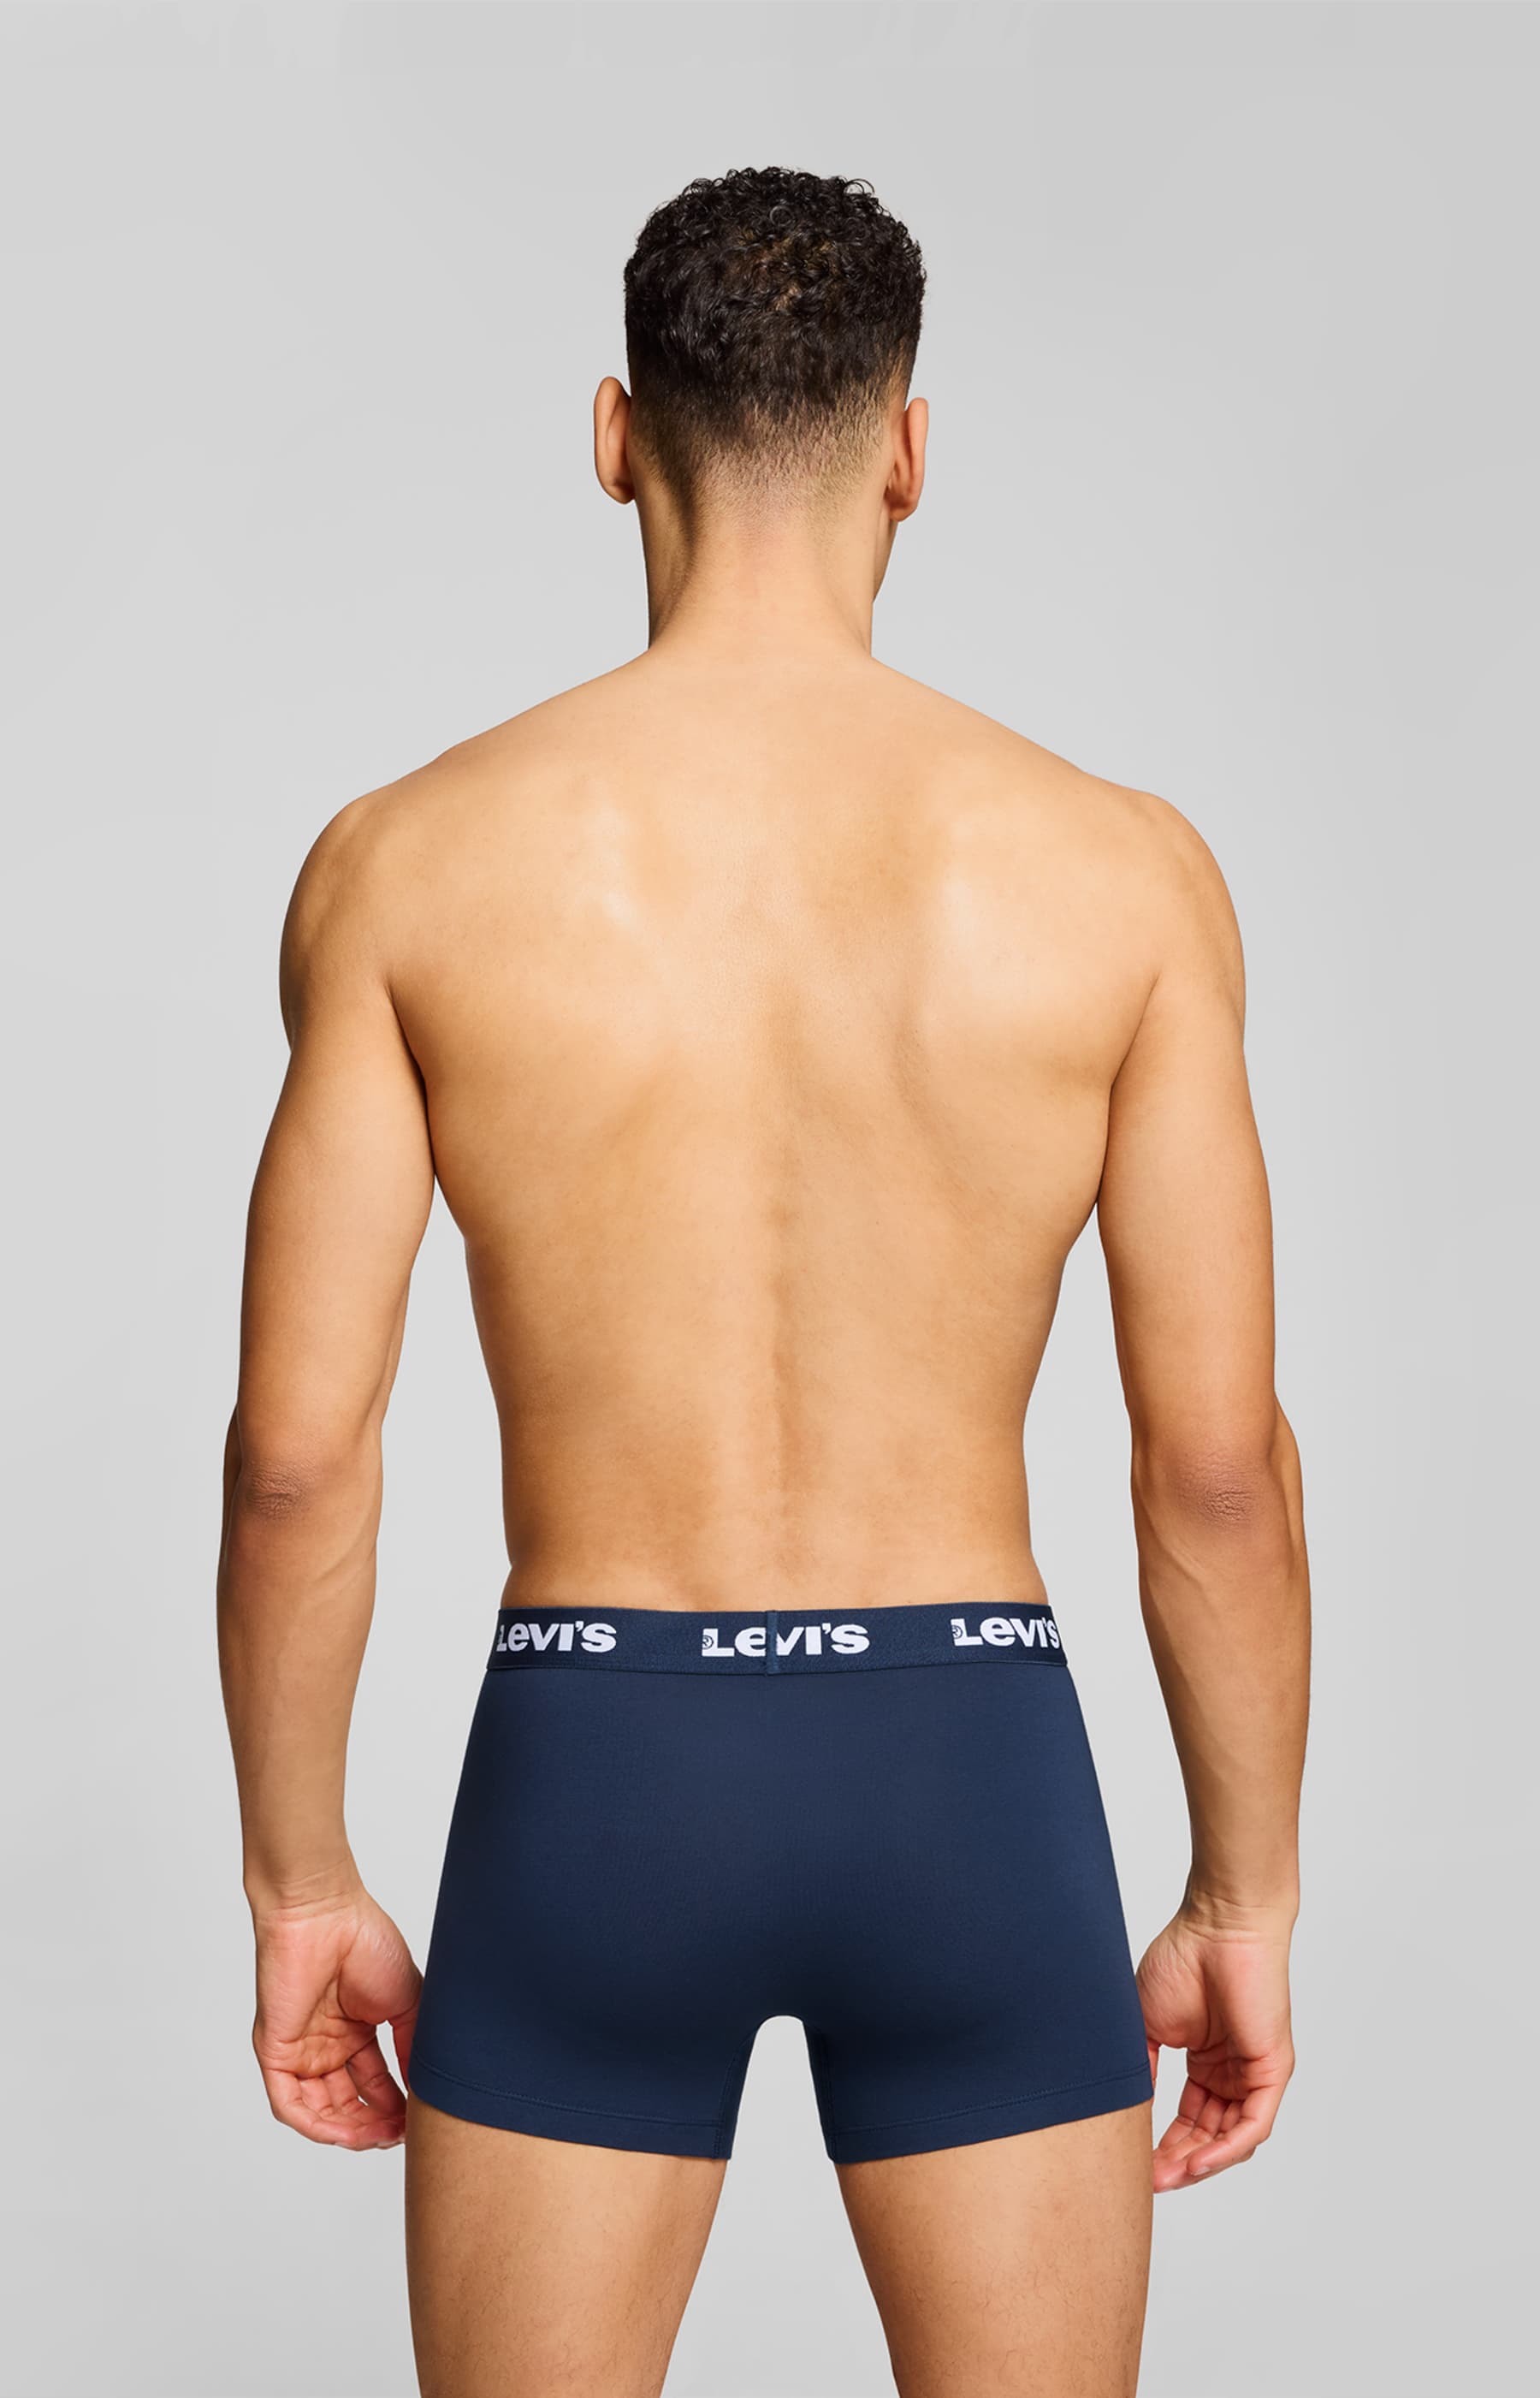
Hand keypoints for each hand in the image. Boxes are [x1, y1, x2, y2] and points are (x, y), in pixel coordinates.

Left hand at [251, 1887, 420, 2149]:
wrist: (325, 1912)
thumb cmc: (365, 1941)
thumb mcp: (406, 2000)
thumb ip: (411, 2046)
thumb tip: (425, 2091)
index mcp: (354, 2031)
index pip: (374, 2084)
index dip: (394, 2108)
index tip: (418, 2121)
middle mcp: (326, 2045)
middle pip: (348, 2104)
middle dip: (373, 2125)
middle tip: (400, 2134)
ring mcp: (300, 2050)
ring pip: (319, 2111)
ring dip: (349, 2131)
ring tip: (378, 2136)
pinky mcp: (275, 2051)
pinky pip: (289, 2103)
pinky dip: (316, 2125)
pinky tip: (345, 2131)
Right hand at [1137, 1900, 1293, 2191]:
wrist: (1217, 1925)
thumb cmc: (1184, 1959)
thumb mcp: (1148, 2024)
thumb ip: (1142, 2067)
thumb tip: (1126, 2109)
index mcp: (1206, 2062)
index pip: (1188, 2120)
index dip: (1163, 2146)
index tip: (1135, 2165)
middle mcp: (1232, 2073)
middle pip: (1208, 2136)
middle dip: (1178, 2163)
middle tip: (1148, 2181)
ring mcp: (1253, 2074)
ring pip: (1231, 2138)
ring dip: (1199, 2163)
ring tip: (1166, 2177)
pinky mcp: (1271, 2071)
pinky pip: (1252, 2125)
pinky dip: (1226, 2149)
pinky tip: (1197, 2162)